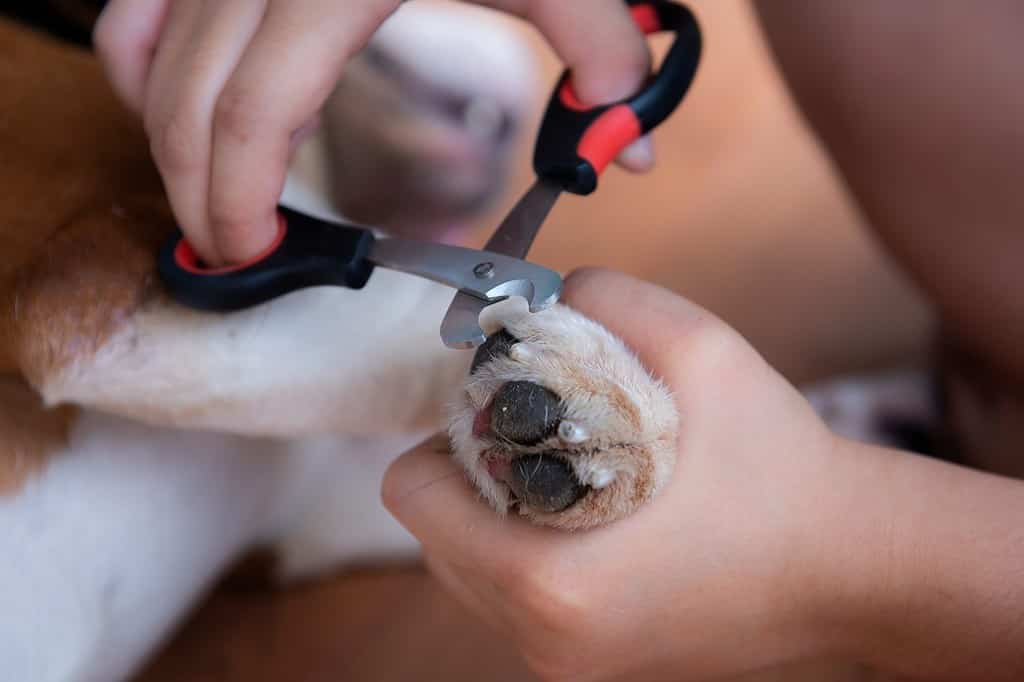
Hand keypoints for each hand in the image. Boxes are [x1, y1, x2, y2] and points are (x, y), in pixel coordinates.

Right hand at [94, 0, 651, 264]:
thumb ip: (601, 53)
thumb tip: (628, 153)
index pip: (252, 116)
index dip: (235, 200)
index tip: (254, 253)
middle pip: (186, 103)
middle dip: (195, 192)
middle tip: (231, 252)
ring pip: (146, 56)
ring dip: (164, 138)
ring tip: (207, 195)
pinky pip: (140, 9)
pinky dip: (145, 68)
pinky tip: (178, 108)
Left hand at [382, 268, 852, 680]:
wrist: (854, 567)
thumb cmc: (781, 469)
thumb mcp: (701, 349)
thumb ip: (606, 297)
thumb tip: (545, 294)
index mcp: (550, 581)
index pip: (413, 497)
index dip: (446, 435)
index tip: (501, 411)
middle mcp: (544, 637)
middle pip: (431, 536)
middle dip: (467, 473)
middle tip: (533, 434)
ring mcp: (566, 664)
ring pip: (466, 572)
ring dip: (493, 515)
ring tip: (566, 473)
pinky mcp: (591, 668)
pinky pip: (512, 600)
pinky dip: (527, 551)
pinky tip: (591, 514)